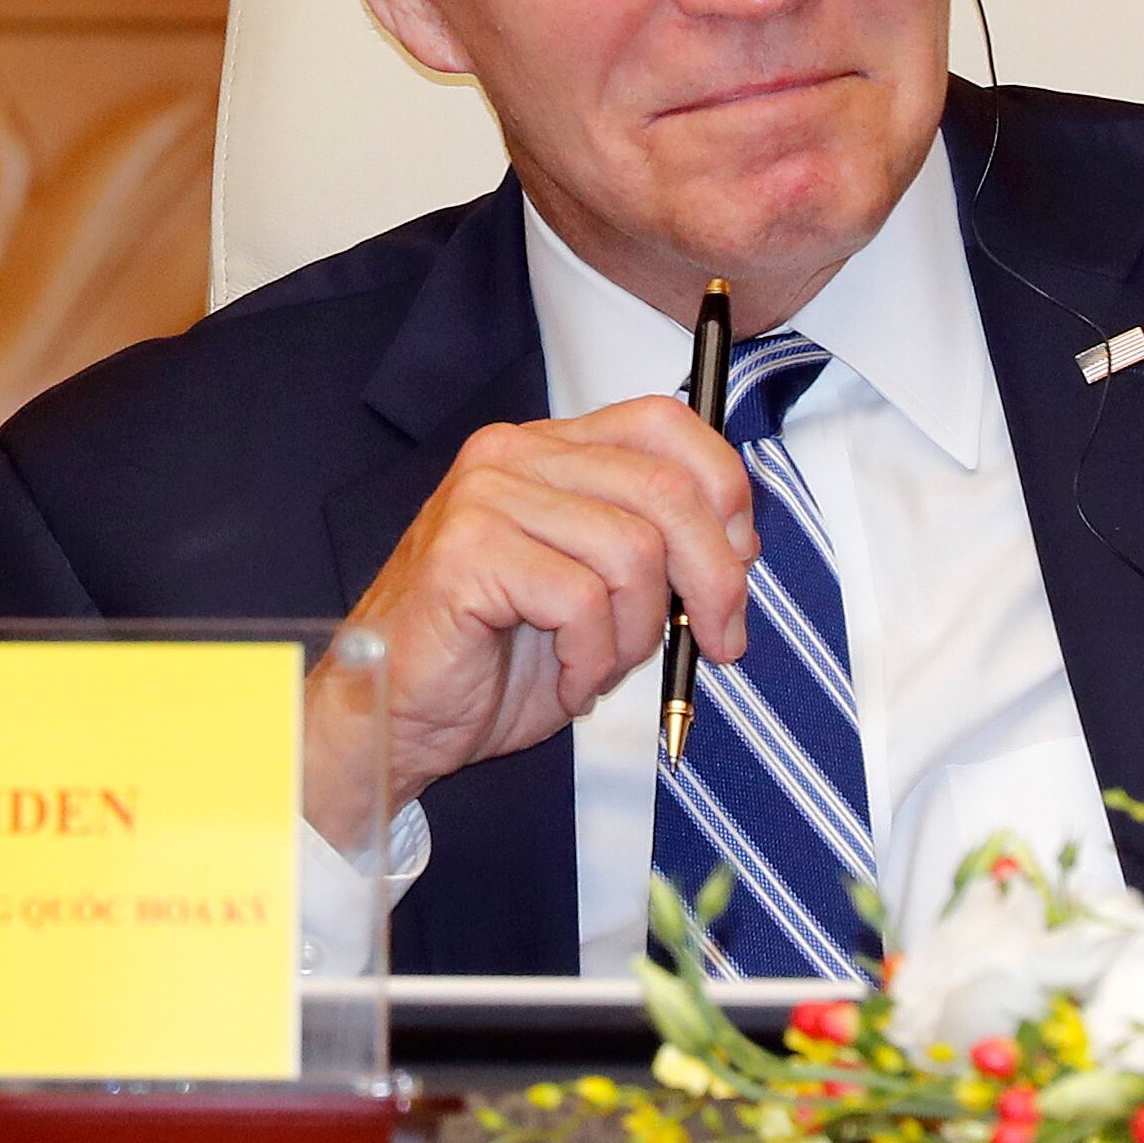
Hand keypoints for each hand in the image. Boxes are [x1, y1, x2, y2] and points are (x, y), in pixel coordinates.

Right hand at [348, 397, 755, 799]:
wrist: (400, 719)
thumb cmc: (496, 661)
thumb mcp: (601, 592)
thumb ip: (656, 551)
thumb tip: (739, 548)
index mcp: (551, 449)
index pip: (663, 422)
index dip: (723, 487)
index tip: (742, 557)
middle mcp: (515, 454)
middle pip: (664, 486)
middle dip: (713, 576)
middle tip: (717, 640)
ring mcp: (485, 497)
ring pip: (631, 550)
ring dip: (639, 633)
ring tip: (605, 667)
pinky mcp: (466, 552)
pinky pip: (580, 600)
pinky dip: (593, 660)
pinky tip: (568, 683)